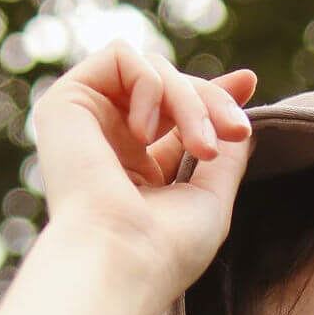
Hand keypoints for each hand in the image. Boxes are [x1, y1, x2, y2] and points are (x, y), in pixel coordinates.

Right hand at [32, 43, 257, 308]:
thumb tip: (243, 122)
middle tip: (235, 133)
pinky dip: (150, 86)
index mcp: (138, 170)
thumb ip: (226, 159)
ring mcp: (86, 121)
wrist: (121, 259)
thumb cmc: (166, 248)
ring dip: (189, 101)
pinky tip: (145, 134)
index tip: (248, 83)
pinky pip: (121, 55)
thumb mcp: (211, 199)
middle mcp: (109, 143)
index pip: (174, 115)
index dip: (211, 95)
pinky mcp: (66, 102)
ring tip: (199, 148)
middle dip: (212, 101)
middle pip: (171, 87)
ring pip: (153, 70)